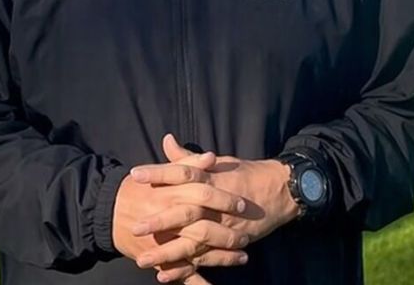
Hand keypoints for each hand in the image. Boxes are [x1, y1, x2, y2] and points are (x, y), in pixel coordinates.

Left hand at [128, 135, 301, 277]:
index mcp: (211, 177)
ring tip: (142, 261)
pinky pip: (204, 259)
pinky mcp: (228, 243)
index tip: (135, 174)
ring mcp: (222, 224)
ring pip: (192, 241)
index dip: (158, 172)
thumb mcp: (218, 162)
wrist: (279, 191)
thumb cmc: (244, 174)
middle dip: (159, 220)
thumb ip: (188, 158)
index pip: (181, 172)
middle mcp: (215, 202)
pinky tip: (164, 276)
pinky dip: (185, 269)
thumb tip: (166, 141)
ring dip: (167, 252)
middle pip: (185, 211)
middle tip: (134, 227)